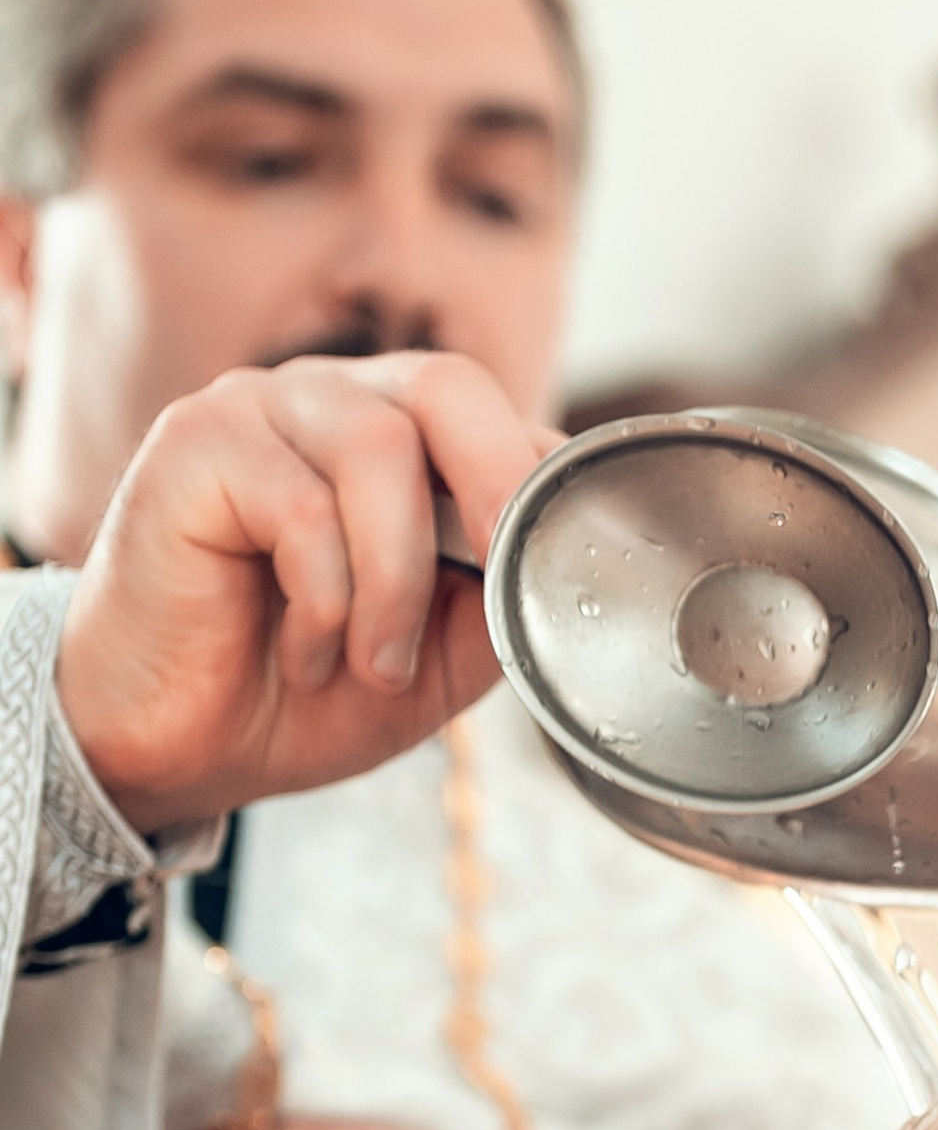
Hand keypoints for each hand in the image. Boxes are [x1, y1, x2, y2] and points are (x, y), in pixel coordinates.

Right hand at [56, 351, 551, 835]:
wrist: (175, 744)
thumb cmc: (301, 692)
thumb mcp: (437, 663)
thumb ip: (501, 605)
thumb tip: (565, 571)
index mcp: (404, 439)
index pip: (502, 422)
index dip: (547, 489)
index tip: (569, 571)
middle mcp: (335, 403)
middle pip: (449, 385)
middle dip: (499, 484)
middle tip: (504, 580)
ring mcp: (260, 410)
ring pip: (381, 448)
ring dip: (397, 580)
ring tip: (375, 663)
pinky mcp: (194, 442)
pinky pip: (300, 505)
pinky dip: (325, 600)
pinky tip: (307, 651)